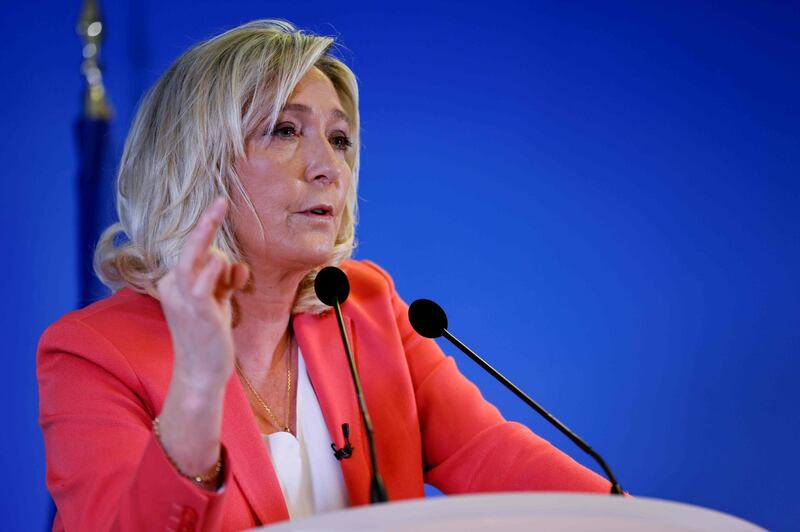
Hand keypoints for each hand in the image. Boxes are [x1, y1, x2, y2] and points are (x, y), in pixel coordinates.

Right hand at [156, 198, 248, 394]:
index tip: (230, 254)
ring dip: (218, 258)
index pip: (196, 253)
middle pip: (190, 246)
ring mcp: (182, 297)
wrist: (201, 372)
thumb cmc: (207, 336)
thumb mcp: (218, 303)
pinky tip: (229, 271)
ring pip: (194, 256)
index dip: (219, 260)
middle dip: (207, 222)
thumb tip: (238, 267)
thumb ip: (225, 282)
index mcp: (172, 281)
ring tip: (231, 283)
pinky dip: (217, 269)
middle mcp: (172, 285)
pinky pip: (204, 279)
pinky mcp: (197, 309)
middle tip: (220, 201)